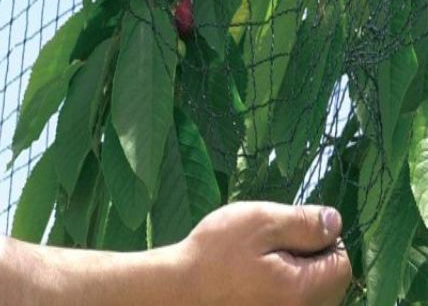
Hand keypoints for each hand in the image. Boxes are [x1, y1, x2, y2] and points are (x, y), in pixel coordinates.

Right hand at [170, 202, 351, 305]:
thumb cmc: (215, 254)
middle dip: (307, 259)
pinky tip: (251, 282)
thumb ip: (302, 222)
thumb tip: (335, 221)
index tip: (284, 232)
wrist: (177, 291)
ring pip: (309, 294)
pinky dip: (278, 290)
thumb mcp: (258, 223)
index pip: (342, 262)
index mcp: (305, 290)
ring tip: (255, 265)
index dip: (318, 239)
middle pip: (329, 283)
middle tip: (266, 247)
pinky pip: (290, 302)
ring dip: (293, 275)